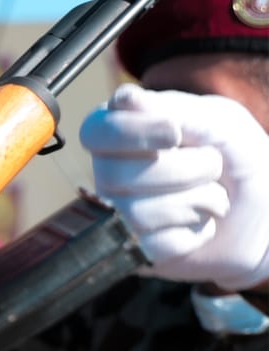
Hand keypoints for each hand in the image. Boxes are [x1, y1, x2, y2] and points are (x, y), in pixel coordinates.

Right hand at [83, 84, 268, 290]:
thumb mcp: (220, 122)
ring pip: (135, 213)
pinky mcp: (136, 250)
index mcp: (122, 133)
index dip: (132, 133)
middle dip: (184, 170)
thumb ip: (176, 111)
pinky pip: (151, 246)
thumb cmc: (238, 160)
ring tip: (213, 198)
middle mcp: (110, 173)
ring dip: (195, 203)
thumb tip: (125, 100)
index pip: (97, 131)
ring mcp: (118, 215)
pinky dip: (193, 234)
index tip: (174, 133)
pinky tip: (201, 223)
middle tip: (213, 166)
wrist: (264, 211)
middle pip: (116, 175)